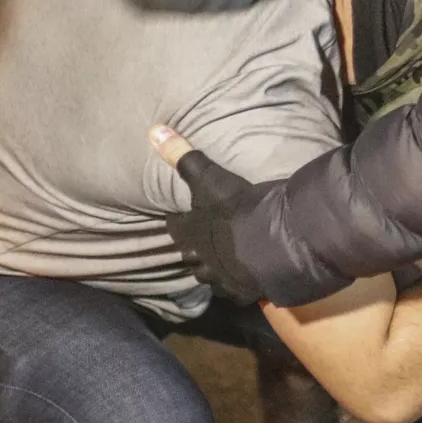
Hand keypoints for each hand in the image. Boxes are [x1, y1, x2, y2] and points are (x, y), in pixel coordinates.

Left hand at [150, 124, 269, 303]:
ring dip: (214, 271)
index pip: (176, 229)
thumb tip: (153, 130)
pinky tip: (246, 281)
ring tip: (222, 264)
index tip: (181, 220)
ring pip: (211, 279)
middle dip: (194, 252)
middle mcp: (202, 260)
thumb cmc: (234, 207)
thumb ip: (182, 155)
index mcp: (190, 234)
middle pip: (191, 258)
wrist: (268, 241)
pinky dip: (239, 286)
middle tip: (202, 244)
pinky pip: (237, 292)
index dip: (178, 224)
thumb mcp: (207, 177)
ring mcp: (223, 279)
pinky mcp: (246, 292)